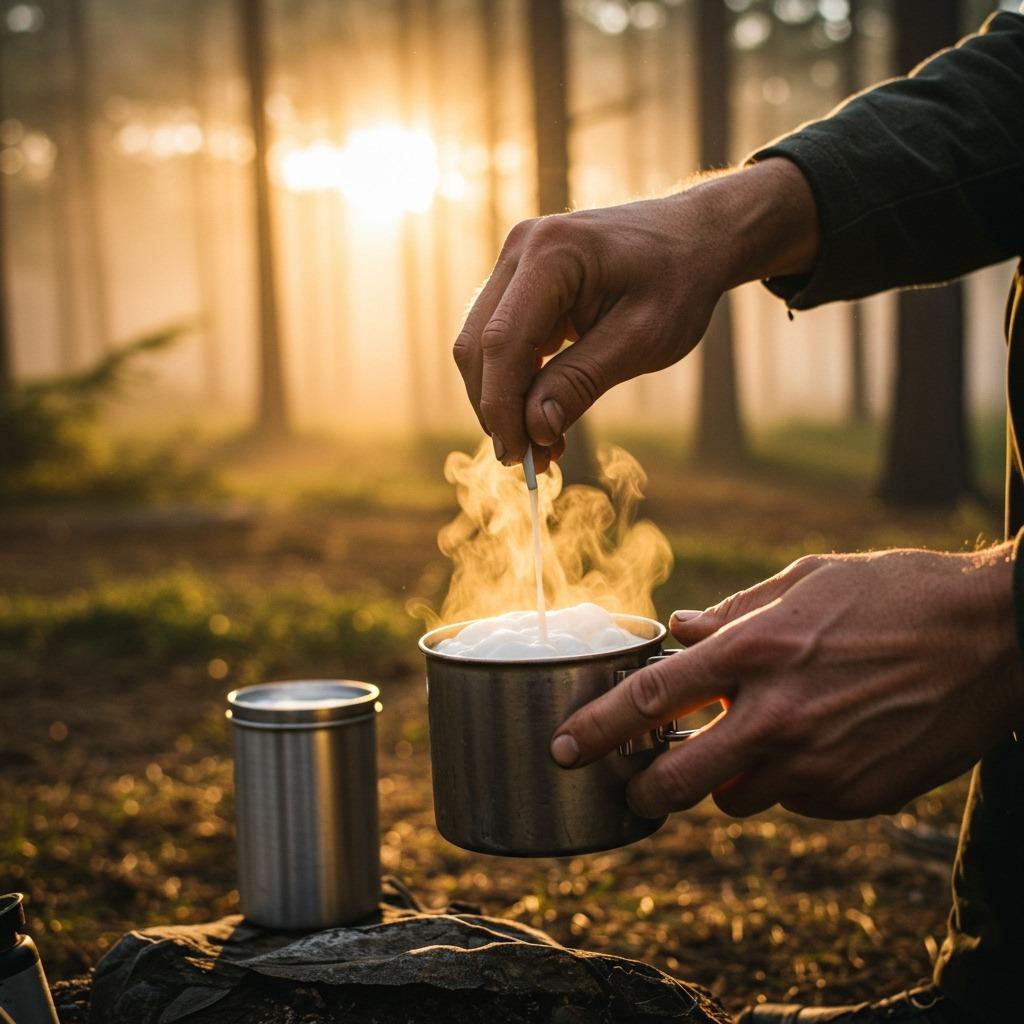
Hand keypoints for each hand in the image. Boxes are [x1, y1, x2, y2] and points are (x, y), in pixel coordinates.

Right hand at [453, 159, 819, 465]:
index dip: (502, 407)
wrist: (695, 237)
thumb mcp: (641, 340)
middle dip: (497, 410)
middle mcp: (521, 248)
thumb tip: (534, 430)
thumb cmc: (678, 282)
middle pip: (478, 346)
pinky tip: (542, 414)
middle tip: (531, 462)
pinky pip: (498, 338)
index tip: (519, 456)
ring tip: (541, 445)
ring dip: (501, 401)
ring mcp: (514, 260)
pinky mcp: (519, 279)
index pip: (502, 343)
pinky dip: (513, 381)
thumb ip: (582, 382)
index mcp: (553, 254)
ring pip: (479, 346)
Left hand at [549, 546, 1023, 820]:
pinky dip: (788, 781)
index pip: (651, 700)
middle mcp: (779, 715)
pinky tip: (815, 744)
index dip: (596, 728)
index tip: (563, 748)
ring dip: (727, 778)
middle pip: (678, 779)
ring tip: (752, 741)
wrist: (995, 639)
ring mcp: (820, 763)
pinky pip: (796, 801)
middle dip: (641, 789)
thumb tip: (681, 631)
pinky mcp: (856, 796)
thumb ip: (734, 612)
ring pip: (737, 798)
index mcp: (757, 651)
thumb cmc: (897, 593)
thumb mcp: (808, 579)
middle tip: (632, 786)